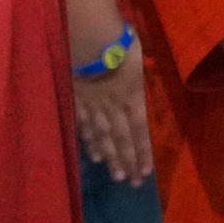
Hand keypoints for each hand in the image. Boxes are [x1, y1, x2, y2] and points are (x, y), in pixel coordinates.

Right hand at [74, 44, 153, 185]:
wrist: (89, 40)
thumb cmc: (119, 43)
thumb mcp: (137, 58)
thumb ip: (138, 72)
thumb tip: (140, 73)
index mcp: (132, 97)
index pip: (140, 130)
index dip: (143, 151)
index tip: (145, 171)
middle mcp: (114, 107)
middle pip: (122, 138)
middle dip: (128, 161)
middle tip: (131, 182)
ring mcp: (94, 106)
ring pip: (103, 136)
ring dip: (110, 156)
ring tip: (115, 174)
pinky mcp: (78, 101)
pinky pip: (84, 124)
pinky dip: (89, 140)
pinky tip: (93, 154)